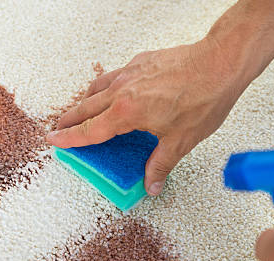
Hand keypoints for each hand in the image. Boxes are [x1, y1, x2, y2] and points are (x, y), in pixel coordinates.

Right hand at [46, 38, 243, 195]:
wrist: (220, 63)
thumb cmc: (204, 97)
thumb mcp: (181, 141)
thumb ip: (161, 165)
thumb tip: (152, 185)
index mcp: (128, 112)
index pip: (89, 130)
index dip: (68, 138)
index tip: (53, 140)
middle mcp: (123, 90)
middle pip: (85, 108)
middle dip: (68, 120)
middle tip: (58, 127)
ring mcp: (130, 73)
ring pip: (96, 89)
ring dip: (84, 102)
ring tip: (80, 111)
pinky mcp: (140, 62)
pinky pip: (112, 76)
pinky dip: (103, 87)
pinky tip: (111, 92)